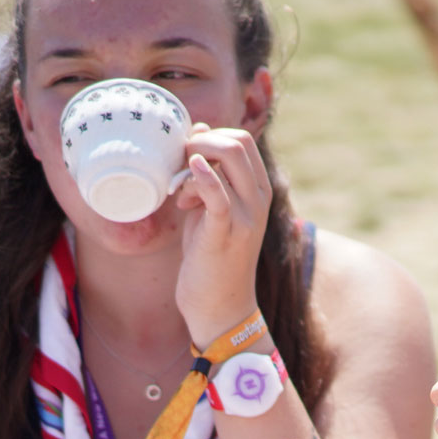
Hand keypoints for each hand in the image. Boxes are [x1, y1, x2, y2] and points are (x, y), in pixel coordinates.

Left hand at [172, 124, 272, 341]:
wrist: (220, 306)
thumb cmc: (211, 256)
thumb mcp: (212, 209)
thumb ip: (209, 175)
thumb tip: (198, 132)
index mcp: (258, 190)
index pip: (242, 139)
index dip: (208, 138)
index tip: (186, 163)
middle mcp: (259, 198)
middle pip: (237, 140)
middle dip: (200, 142)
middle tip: (178, 169)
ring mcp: (246, 215)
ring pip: (228, 157)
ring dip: (192, 162)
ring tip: (181, 195)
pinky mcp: (226, 232)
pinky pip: (218, 194)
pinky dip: (200, 178)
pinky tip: (184, 185)